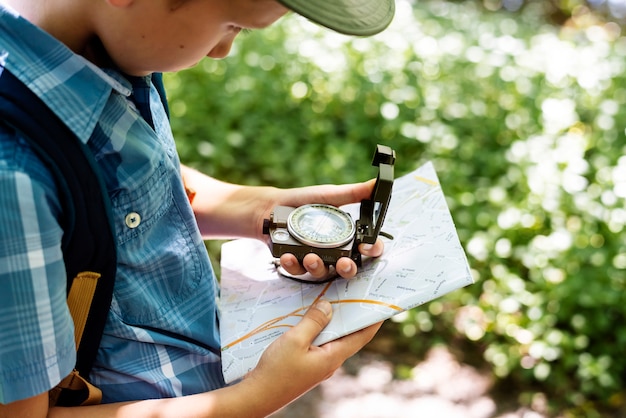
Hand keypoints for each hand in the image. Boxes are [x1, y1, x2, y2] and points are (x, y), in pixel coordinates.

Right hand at [243, 300, 382, 411]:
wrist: (256, 395)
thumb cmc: (276, 371)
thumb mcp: (295, 340)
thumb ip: (314, 322)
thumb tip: (328, 306)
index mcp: (333, 357)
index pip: (362, 335)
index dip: (373, 319)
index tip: (382, 302)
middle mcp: (329, 361)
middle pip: (348, 334)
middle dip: (352, 314)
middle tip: (356, 292)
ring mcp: (318, 363)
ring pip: (331, 337)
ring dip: (333, 319)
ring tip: (334, 298)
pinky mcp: (305, 363)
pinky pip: (317, 341)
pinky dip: (318, 327)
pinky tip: (310, 316)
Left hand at [268, 179, 384, 279]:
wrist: (272, 206)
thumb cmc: (304, 201)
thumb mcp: (330, 195)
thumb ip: (354, 193)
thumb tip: (376, 184)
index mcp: (346, 235)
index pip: (367, 248)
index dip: (371, 250)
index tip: (366, 247)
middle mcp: (333, 250)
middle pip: (347, 267)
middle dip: (347, 268)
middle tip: (343, 263)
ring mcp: (314, 259)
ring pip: (322, 272)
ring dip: (318, 267)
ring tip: (310, 257)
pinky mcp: (295, 263)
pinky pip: (297, 271)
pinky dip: (293, 264)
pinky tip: (288, 256)